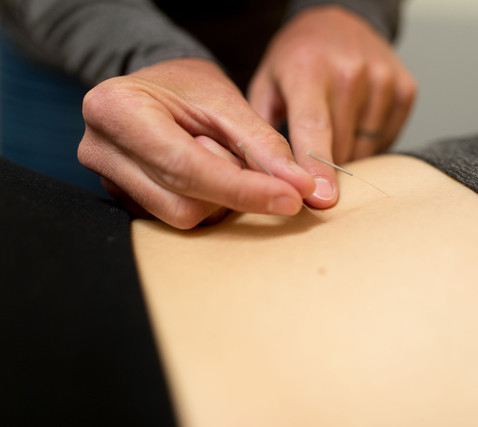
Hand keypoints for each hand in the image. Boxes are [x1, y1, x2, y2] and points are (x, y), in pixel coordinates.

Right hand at [78, 58, 314, 228]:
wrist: (156, 90)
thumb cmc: (188, 87)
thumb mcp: (226, 101)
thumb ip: (262, 144)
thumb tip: (300, 188)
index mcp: (117, 110)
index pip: (186, 167)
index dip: (244, 189)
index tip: (291, 198)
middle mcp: (101, 150)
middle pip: (183, 203)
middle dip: (231, 190)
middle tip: (241, 155)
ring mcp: (108, 180)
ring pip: (182, 218)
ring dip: (219, 198)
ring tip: (216, 156)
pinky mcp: (123, 200)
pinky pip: (175, 219)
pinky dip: (206, 202)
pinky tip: (204, 173)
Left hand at [248, 5, 416, 207]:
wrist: (338, 20)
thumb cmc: (296, 59)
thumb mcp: (266, 83)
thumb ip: (262, 130)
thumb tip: (271, 179)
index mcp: (308, 69)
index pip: (314, 129)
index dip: (318, 168)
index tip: (322, 201)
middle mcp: (350, 71)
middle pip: (341, 146)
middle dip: (324, 166)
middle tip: (312, 159)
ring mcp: (383, 78)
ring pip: (365, 147)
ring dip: (347, 154)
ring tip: (334, 131)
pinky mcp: (405, 88)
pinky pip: (386, 139)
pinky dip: (369, 142)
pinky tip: (355, 121)